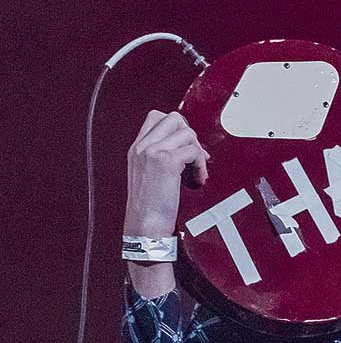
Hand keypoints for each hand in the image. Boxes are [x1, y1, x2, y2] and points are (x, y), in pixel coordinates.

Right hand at [123, 110, 209, 236]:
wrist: (145, 225)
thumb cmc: (150, 206)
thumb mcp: (149, 174)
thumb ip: (161, 156)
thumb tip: (187, 147)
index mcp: (137, 148)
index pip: (156, 117)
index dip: (176, 127)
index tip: (185, 146)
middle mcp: (142, 147)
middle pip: (173, 118)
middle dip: (190, 136)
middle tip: (194, 156)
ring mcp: (153, 152)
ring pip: (187, 133)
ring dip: (197, 152)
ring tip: (196, 171)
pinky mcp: (166, 161)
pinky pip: (194, 151)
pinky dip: (201, 165)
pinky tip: (197, 179)